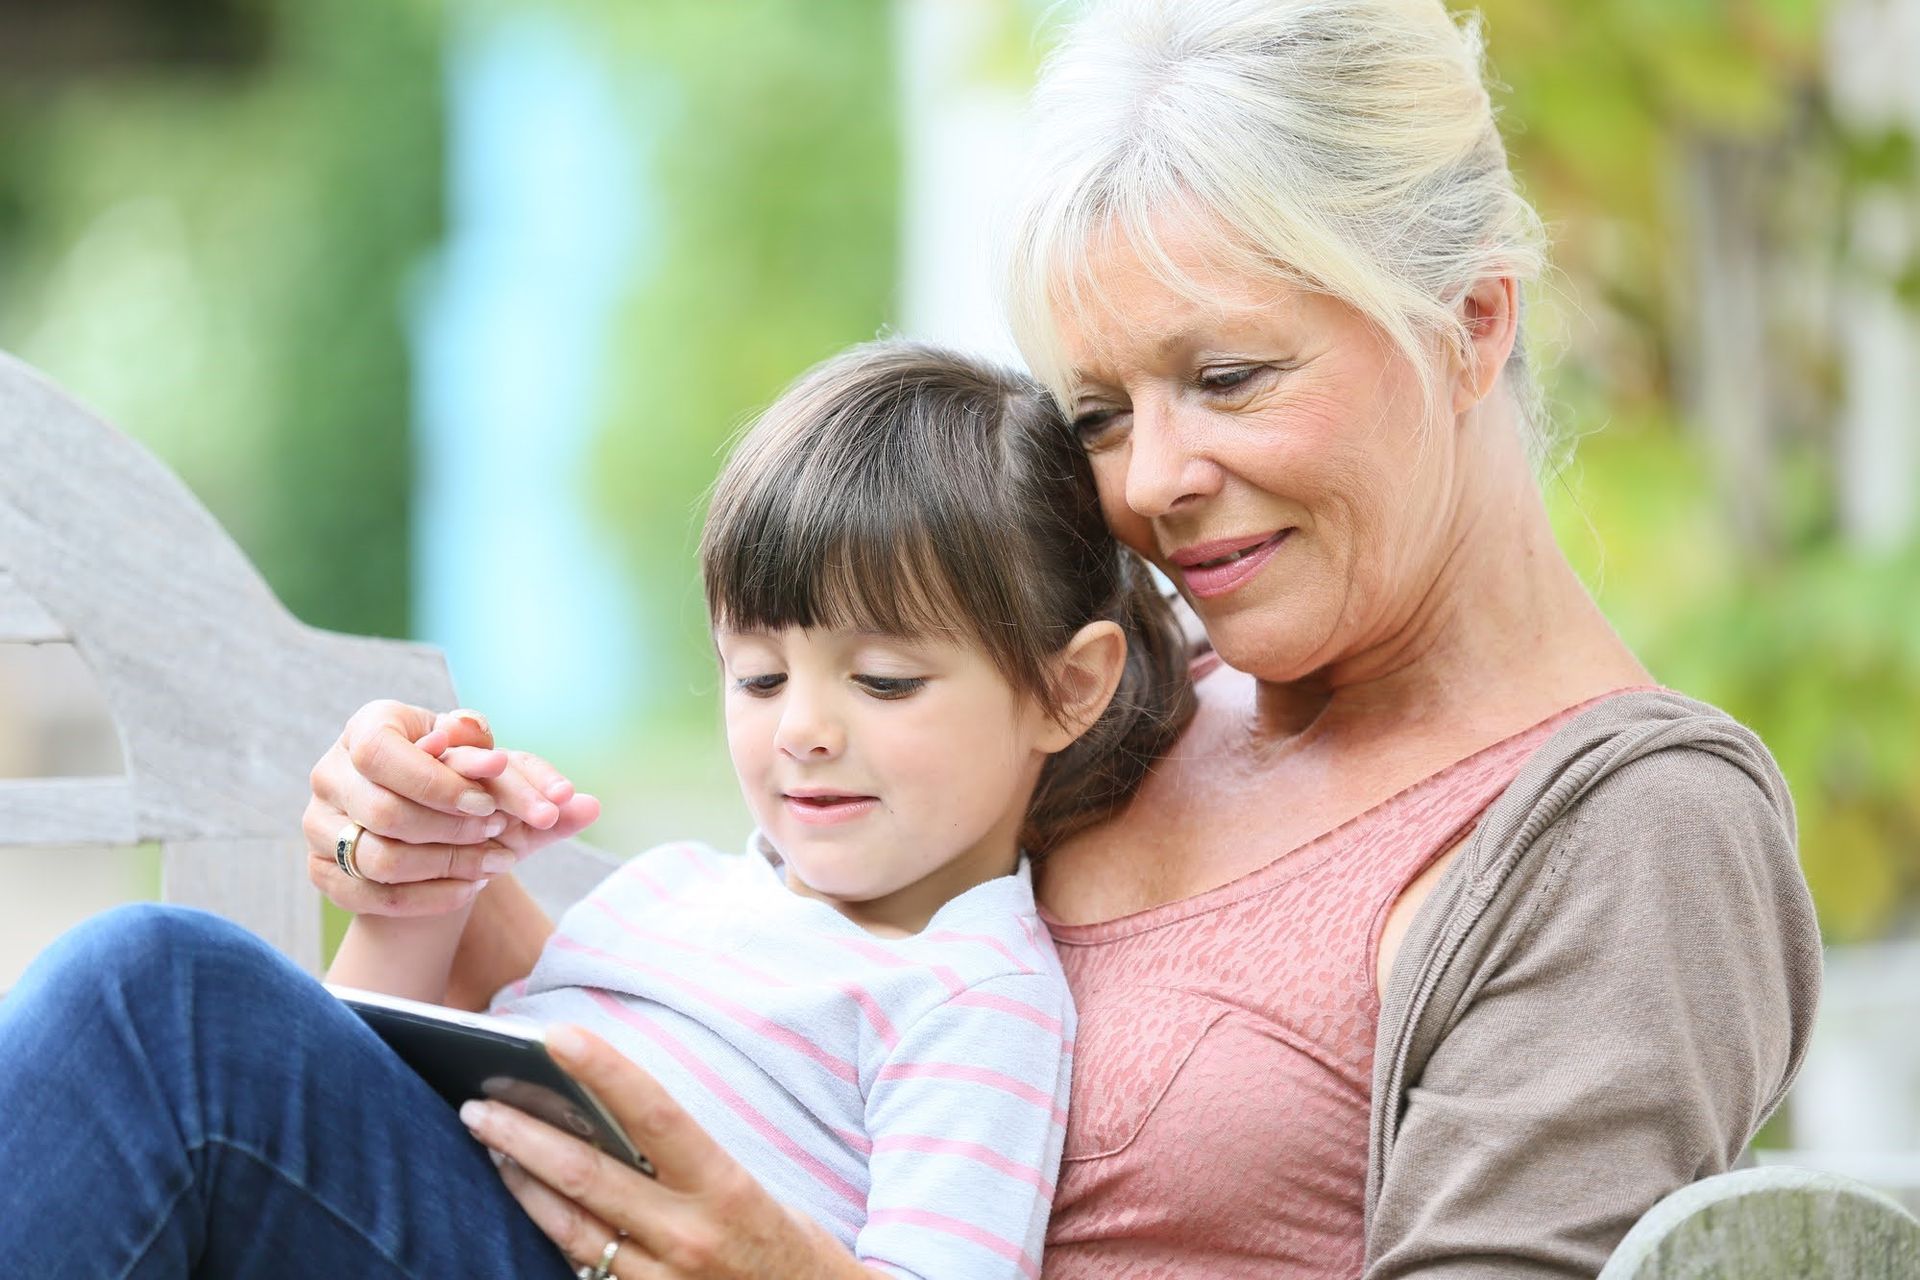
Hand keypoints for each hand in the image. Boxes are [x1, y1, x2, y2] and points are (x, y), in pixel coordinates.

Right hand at [303, 700, 600, 917]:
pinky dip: (427, 897)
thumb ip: (536, 784)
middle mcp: (333, 770)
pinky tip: (469, 890)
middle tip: (500, 837)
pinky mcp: (320, 869)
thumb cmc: (465, 784)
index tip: (491, 808)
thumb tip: (588, 807)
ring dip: (444, 865)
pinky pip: (370, 894)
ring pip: (378, 857)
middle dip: (452, 831)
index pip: (383, 753)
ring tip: (491, 864)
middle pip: (384, 811)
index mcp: (370, 726)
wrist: (426, 823)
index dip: (438, 783)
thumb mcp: (497, 774)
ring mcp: (318, 823)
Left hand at [459, 1025, 868, 1278]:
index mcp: (724, 1186)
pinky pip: (580, 1267)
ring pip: (569, 1226)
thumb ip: (684, 1158)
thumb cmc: (784, 1243)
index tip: (554, 1034)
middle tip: (476, 1102)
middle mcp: (689, 1235)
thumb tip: (611, 1113)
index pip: (655, 1113)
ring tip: (489, 1142)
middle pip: (587, 1174)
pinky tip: (525, 1199)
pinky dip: (548, 1229)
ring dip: (520, 1180)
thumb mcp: (748, 1188)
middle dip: (523, 1133)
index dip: (605, 1069)